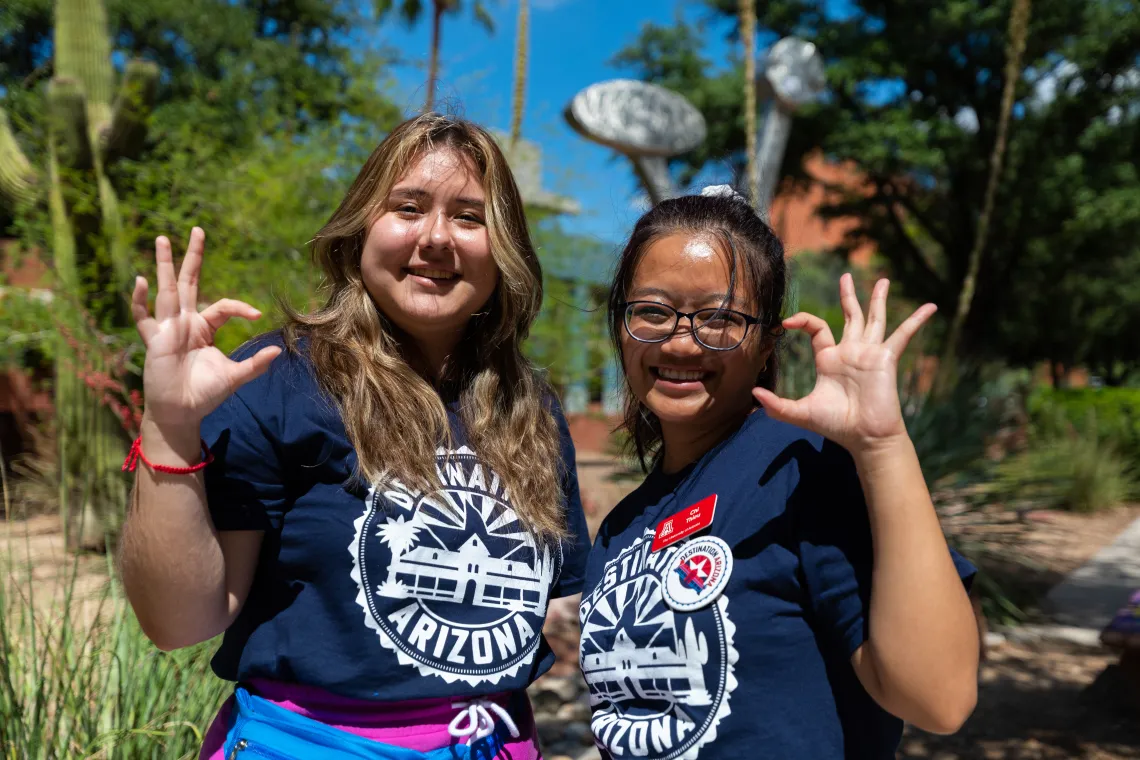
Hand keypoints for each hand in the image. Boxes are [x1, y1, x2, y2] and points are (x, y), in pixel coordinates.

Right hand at [132, 227, 280, 430]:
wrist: (182, 412)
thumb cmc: (205, 394)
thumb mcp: (235, 377)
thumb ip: (255, 364)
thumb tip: (278, 351)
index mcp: (204, 328)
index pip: (222, 306)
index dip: (240, 307)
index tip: (256, 315)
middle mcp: (185, 322)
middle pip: (189, 282)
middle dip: (193, 257)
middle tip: (198, 230)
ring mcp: (168, 329)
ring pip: (167, 290)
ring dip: (165, 265)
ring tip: (164, 238)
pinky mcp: (154, 340)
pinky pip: (144, 317)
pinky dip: (140, 300)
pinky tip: (141, 280)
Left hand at [752, 274, 934, 451]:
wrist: (865, 437)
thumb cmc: (837, 426)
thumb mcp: (801, 413)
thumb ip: (777, 405)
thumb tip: (754, 396)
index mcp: (830, 359)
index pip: (817, 328)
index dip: (802, 321)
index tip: (786, 322)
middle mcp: (850, 352)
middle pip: (850, 316)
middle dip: (848, 296)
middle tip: (845, 276)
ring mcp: (870, 353)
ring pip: (874, 319)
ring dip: (877, 299)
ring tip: (882, 280)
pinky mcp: (887, 358)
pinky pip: (903, 334)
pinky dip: (916, 320)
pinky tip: (931, 306)